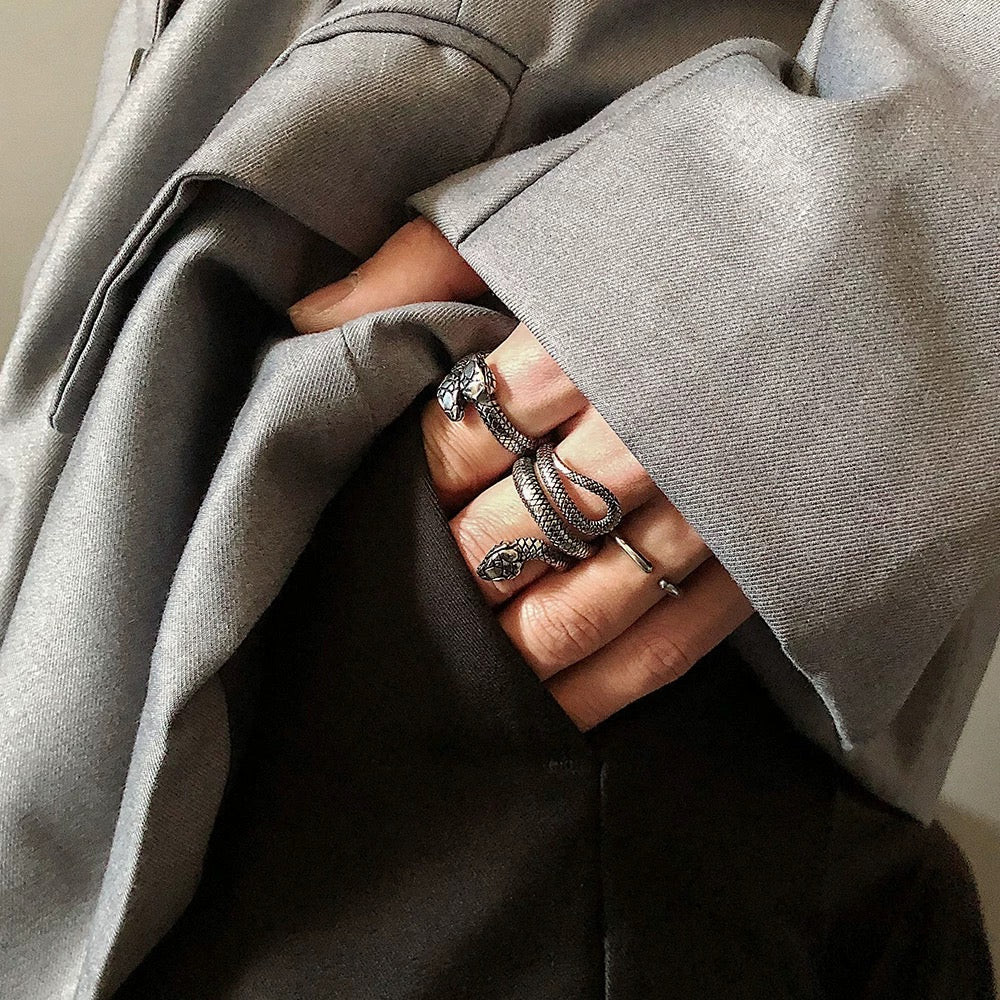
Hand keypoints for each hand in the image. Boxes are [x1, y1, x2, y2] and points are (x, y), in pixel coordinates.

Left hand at [288, 217, 753, 730]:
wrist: (847, 243)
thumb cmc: (669, 227)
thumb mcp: (537, 211)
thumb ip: (424, 260)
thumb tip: (309, 320)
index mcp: (587, 340)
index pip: (468, 437)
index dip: (417, 478)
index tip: (393, 493)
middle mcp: (650, 428)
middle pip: (520, 530)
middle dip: (455, 567)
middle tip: (407, 595)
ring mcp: (715, 500)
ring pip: (590, 605)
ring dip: (517, 648)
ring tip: (459, 674)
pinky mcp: (766, 551)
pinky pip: (675, 643)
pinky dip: (608, 686)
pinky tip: (555, 710)